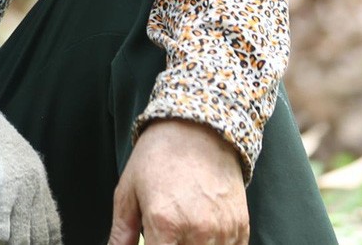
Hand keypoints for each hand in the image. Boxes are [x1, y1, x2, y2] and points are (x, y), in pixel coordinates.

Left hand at [107, 120, 248, 244]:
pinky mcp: (241, 227)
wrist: (198, 128)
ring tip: (183, 227)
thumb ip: (120, 233)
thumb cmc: (157, 158)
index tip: (152, 242)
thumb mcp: (128, 192)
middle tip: (167, 234)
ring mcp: (223, 230)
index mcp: (165, 223)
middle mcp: (197, 231)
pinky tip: (202, 231)